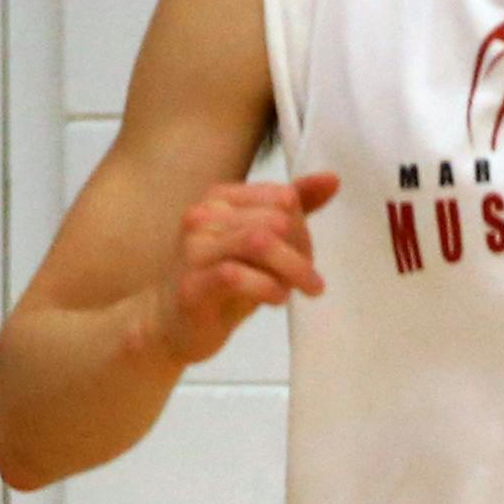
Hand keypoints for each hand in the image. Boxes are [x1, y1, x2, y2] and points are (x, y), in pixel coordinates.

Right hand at [154, 173, 339, 364]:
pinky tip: (276, 299)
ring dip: (292, 268)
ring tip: (301, 289)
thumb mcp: (261, 240)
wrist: (171, 323)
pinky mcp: (191, 284)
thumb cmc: (222, 279)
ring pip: (260, 242)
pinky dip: (268, 287)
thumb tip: (333, 179)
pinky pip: (236, 275)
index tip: (305, 254)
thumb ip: (295, 209)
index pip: (282, 197)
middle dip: (301, 250)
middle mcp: (202, 216)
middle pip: (277, 219)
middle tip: (307, 278)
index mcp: (220, 198)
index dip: (303, 227)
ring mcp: (193, 249)